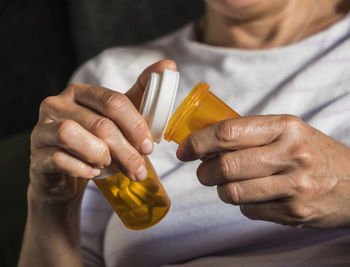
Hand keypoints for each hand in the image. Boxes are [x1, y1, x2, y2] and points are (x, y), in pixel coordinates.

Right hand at [29, 60, 176, 203]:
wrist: (67, 173)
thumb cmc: (96, 141)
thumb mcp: (119, 118)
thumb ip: (141, 94)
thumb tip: (168, 66)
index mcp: (80, 92)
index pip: (113, 101)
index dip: (135, 125)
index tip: (148, 146)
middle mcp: (57, 104)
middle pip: (100, 124)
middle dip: (126, 151)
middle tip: (139, 169)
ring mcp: (42, 129)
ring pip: (72, 135)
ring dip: (100, 156)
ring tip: (109, 165)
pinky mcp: (36, 155)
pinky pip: (60, 159)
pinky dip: (83, 169)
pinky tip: (93, 172)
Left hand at [177, 115, 349, 228]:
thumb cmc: (313, 152)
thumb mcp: (287, 131)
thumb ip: (249, 134)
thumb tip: (205, 143)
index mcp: (285, 127)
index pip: (228, 132)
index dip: (198, 141)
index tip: (184, 149)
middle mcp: (291, 154)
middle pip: (225, 166)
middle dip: (203, 171)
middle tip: (202, 171)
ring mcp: (294, 186)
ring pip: (232, 192)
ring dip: (221, 189)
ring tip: (227, 183)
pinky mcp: (293, 212)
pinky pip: (248, 210)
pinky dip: (242, 204)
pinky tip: (254, 195)